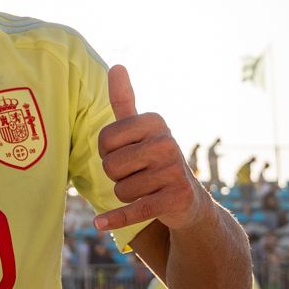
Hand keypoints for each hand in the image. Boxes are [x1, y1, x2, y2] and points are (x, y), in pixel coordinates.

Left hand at [93, 65, 205, 233]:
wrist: (188, 201)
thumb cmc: (155, 161)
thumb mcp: (142, 131)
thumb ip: (125, 101)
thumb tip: (117, 65)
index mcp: (155, 122)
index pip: (105, 139)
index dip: (109, 153)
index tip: (129, 154)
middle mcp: (168, 142)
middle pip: (111, 166)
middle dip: (117, 176)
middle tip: (139, 175)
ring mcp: (174, 170)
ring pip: (120, 190)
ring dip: (127, 196)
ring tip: (147, 190)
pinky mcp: (175, 198)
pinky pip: (134, 209)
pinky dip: (116, 219)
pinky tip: (99, 223)